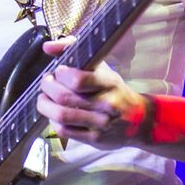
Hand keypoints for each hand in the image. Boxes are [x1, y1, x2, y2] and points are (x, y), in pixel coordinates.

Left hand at [36, 38, 150, 148]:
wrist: (139, 120)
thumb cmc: (114, 91)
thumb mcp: (101, 68)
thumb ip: (74, 51)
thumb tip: (47, 46)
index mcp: (108, 82)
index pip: (77, 79)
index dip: (60, 74)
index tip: (57, 71)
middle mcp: (105, 103)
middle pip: (63, 96)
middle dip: (47, 88)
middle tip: (47, 83)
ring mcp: (100, 123)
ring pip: (60, 115)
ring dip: (45, 105)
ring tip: (45, 98)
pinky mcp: (94, 139)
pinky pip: (64, 130)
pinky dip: (53, 121)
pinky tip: (55, 115)